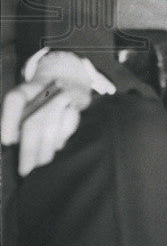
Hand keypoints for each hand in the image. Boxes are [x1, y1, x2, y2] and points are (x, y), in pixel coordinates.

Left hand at [1, 52, 92, 175]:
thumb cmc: (40, 97)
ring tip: (40, 162)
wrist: (69, 76)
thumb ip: (17, 119)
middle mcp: (46, 87)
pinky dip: (62, 137)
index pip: (15, 100)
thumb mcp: (26, 101)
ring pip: (54, 126)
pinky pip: (70, 123)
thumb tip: (10, 142)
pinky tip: (56, 144)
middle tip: (25, 169)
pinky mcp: (79, 100)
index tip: (7, 142)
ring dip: (46, 149)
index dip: (10, 120)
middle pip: (35, 121)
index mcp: (27, 88)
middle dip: (30, 149)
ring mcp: (65, 92)